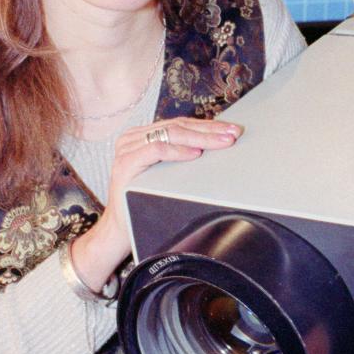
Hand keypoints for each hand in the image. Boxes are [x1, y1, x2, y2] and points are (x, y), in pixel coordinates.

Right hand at [71, 116, 242, 287]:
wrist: (120, 229)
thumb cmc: (146, 201)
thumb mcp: (166, 173)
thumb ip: (180, 155)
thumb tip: (217, 144)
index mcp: (142, 135)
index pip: (180, 124)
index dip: (208, 125)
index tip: (232, 130)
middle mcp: (132, 137)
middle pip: (178, 126)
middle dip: (209, 130)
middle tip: (233, 134)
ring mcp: (126, 148)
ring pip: (170, 133)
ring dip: (200, 137)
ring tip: (221, 142)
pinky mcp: (124, 163)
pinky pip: (155, 150)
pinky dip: (178, 151)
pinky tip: (195, 154)